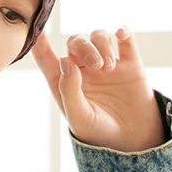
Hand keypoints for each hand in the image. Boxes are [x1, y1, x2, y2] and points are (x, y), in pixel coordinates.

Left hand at [30, 27, 169, 151]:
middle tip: (97, 65)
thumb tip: (65, 61)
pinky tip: (123, 35)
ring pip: (99, 37)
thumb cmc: (99, 133)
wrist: (134, 142)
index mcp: (65, 82)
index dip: (40, 43)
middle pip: (76, 42)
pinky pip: (125, 39)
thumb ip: (68, 90)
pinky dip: (123, 33)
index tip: (38, 29)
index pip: (47, 59)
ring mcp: (107, 64)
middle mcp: (83, 70)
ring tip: (109, 67)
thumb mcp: (79, 117)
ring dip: (102, 46)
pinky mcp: (130, 63)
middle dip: (85, 48)